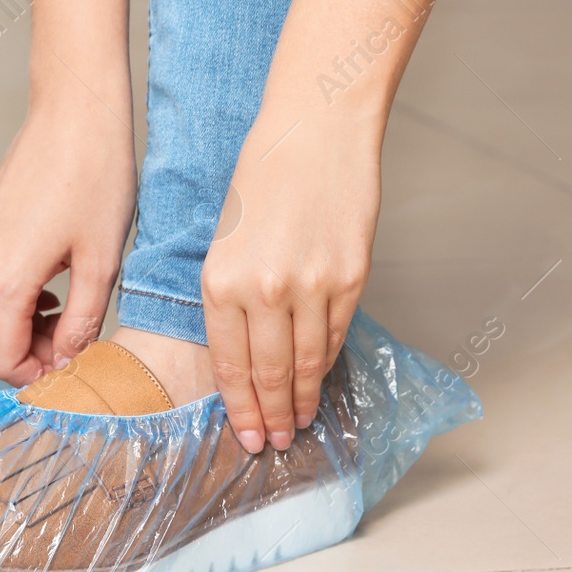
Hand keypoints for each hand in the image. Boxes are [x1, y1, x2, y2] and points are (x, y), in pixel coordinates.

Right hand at [0, 100, 134, 384]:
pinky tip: (58, 276)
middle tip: (82, 335)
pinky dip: (23, 292)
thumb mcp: (102, 263)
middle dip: (37, 347)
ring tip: (75, 303)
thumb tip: (68, 360)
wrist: (76, 108)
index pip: (2, 360)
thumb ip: (83, 323)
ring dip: (32, 319)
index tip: (70, 365)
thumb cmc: (94, 175)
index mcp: (5, 279)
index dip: (36, 375)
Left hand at [201, 116, 379, 452]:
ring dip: (303, 399)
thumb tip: (244, 353)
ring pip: (307, 363)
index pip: (230, 365)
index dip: (241, 408)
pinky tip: (321, 378)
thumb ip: (230, 296)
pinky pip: (337, 335)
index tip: (247, 435)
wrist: (315, 130)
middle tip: (275, 441)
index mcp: (220, 281)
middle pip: (269, 374)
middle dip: (272, 415)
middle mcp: (263, 291)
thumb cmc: (263, 176)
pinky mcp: (351, 277)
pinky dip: (328, 362)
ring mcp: (311, 286)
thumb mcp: (224, 239)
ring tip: (300, 421)